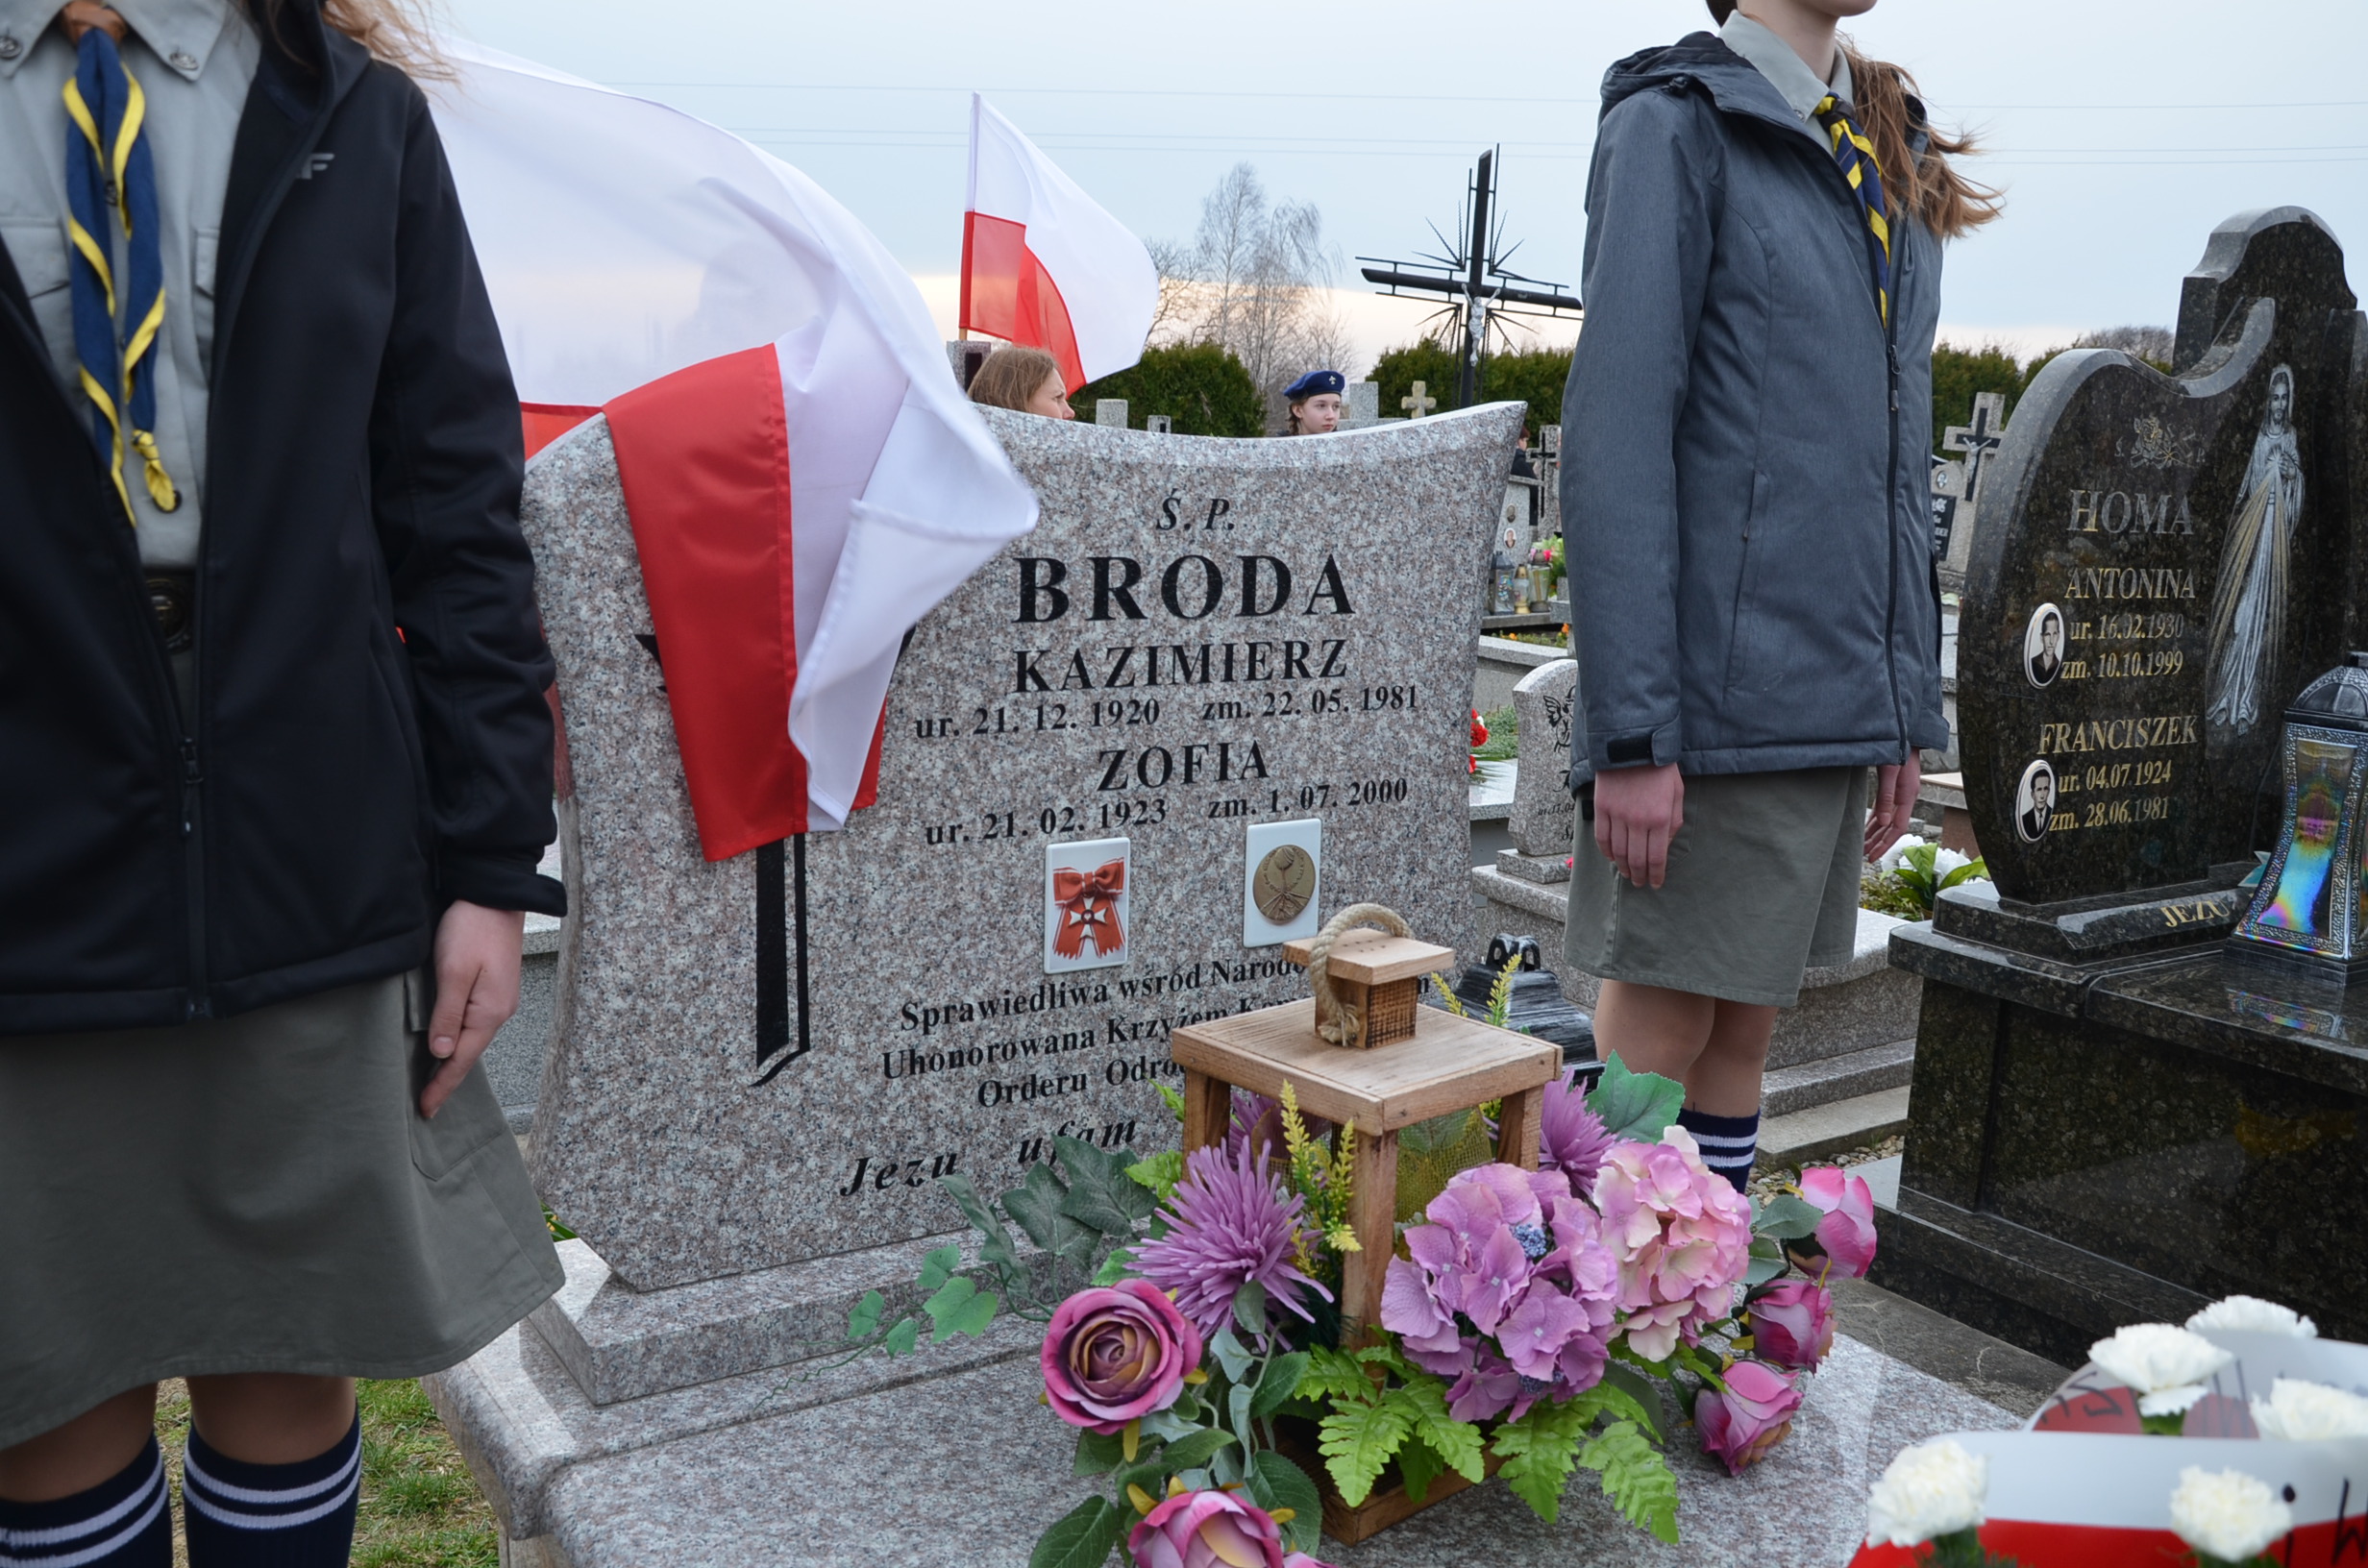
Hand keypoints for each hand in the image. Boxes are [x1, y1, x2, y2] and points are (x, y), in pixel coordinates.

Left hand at [420, 900, 524, 1117]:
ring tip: (432, 1078)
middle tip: (426, 1102)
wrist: (494, 894)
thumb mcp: (452, 972)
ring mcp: (499, 999)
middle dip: (447, 1078)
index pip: (462, 1060)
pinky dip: (459, 1039)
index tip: (426, 1109)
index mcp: (489, 1012)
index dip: (442, 1085)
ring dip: (452, 1059)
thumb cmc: (472, 928)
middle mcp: (499, 1011)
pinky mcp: (493, 987)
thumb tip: (441, 1053)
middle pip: (469, 1053)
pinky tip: (447, 1042)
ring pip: (472, 1038)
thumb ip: (447, 1014)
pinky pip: (474, 1022)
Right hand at [1593, 762, 1683, 888]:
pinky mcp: (1602, 808)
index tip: (1655, 884)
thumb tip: (1665, 844)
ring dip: (1623, 867)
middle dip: (1640, 875)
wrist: (1633, 745)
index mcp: (1659, 819)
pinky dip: (1606, 851)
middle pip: (1636, 859)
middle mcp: (1637, 821)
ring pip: (1618, 852)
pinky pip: (1602, 837)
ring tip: (1627, 873)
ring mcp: (1617, 815)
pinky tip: (1612, 857)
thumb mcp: (1677, 793)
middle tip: (1640, 882)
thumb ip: (1673, 821)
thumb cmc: (1659, 769)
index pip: (1657, 857)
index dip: (1656, 875)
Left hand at [1864, 757, 1921, 863]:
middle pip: (1892, 827)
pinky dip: (1875, 820)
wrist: (1906, 732)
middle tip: (1864, 855)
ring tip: (1863, 845)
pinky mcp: (1895, 788)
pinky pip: (1885, 809)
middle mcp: (1906, 797)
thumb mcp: (1890, 772)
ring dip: (1876, 833)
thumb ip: (1886, 797)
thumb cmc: (1898, 749)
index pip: (1898, 827)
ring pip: (1887, 819)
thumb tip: (1882, 822)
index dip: (1885, 843)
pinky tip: (1868, 827)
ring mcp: (1901, 793)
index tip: (1873, 856)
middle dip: (1878, 842)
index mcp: (1908, 796)